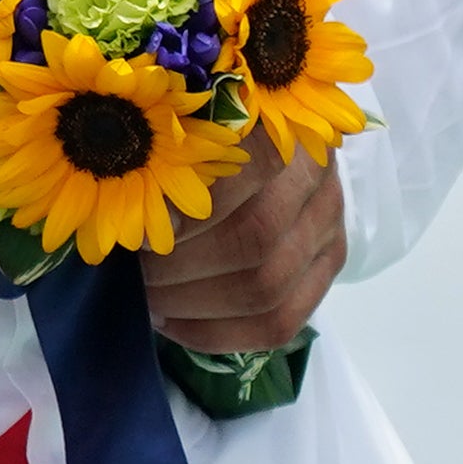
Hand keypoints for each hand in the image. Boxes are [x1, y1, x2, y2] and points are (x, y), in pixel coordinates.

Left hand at [149, 149, 346, 356]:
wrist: (277, 153)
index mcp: (277, 130)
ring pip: (264, 289)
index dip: (194, 208)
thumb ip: (165, 161)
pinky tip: (171, 323)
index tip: (143, 235)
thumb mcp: (184, 134)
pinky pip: (278, 324)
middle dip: (178, 266)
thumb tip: (135, 226)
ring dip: (190, 304)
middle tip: (135, 272)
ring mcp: (327, 228)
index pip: (250, 167)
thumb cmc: (206, 141)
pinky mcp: (326, 269)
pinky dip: (215, 334)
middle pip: (252, 239)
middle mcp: (314, 180)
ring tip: (146, 298)